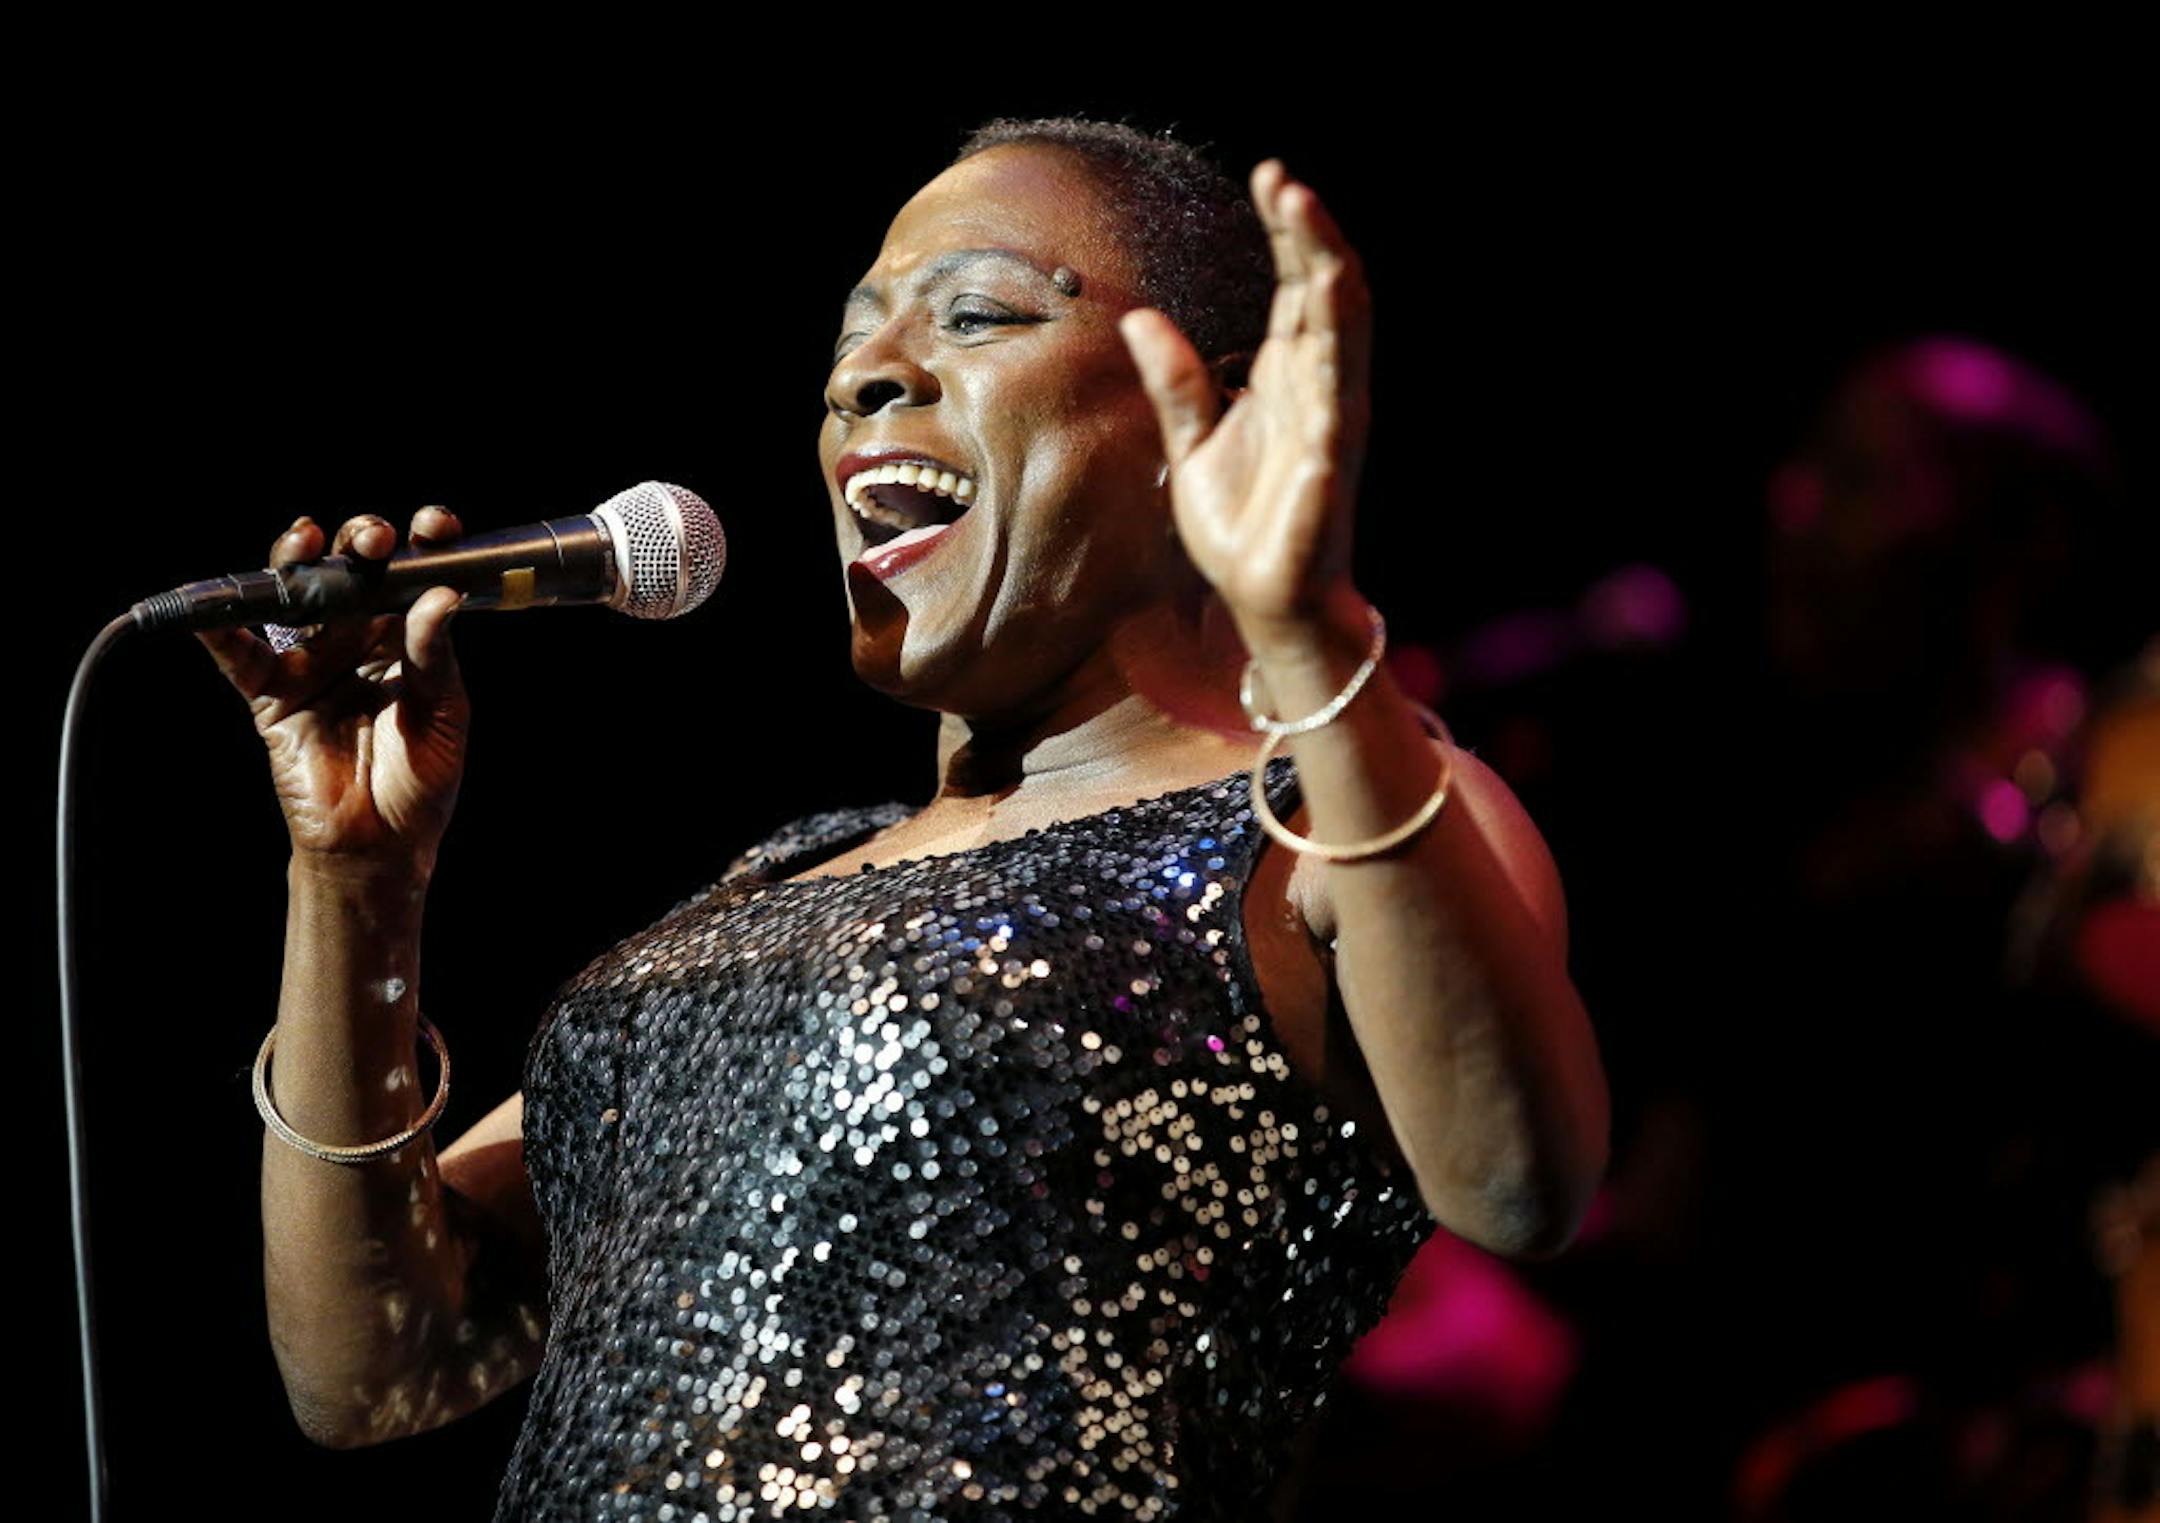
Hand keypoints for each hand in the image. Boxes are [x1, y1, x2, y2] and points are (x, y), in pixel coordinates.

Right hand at [195, 508, 468, 873]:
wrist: (382, 843)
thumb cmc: (421, 780)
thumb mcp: (444, 713)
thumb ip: (434, 656)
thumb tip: (440, 596)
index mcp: (407, 636)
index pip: (412, 575)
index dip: (421, 543)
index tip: (435, 526)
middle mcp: (357, 638)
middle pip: (350, 572)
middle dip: (359, 544)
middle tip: (373, 540)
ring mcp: (312, 661)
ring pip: (295, 597)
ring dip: (296, 563)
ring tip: (308, 543)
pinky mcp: (271, 694)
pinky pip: (238, 655)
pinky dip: (218, 630)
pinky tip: (209, 608)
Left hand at [1119, 159, 1371, 632]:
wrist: (1264, 600)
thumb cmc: (1240, 524)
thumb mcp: (1189, 444)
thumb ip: (1174, 382)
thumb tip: (1138, 317)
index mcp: (1289, 376)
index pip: (1297, 288)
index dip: (1289, 234)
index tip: (1268, 176)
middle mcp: (1318, 388)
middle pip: (1325, 292)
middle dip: (1309, 233)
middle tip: (1283, 179)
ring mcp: (1330, 420)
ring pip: (1341, 328)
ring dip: (1327, 268)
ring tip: (1306, 212)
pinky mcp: (1330, 461)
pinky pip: (1336, 393)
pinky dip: (1332, 347)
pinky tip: (1323, 301)